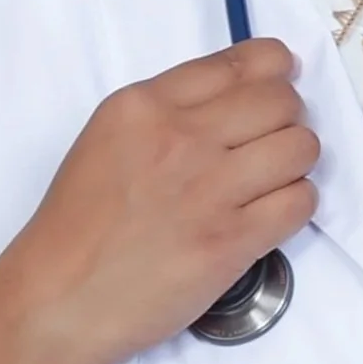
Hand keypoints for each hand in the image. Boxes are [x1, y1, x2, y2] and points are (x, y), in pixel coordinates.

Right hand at [7, 37, 319, 363]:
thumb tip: (246, 89)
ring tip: (271, 181)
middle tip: (271, 142)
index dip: (275, 69)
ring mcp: (208, 190)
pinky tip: (271, 214)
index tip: (283, 81)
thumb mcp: (109, 139)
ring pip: (301, 147)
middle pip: (281, 100)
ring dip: (295, 162)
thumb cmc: (80, 225)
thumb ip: (170, 111)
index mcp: (144, 105)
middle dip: (288, 118)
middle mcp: (180, 138)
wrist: (60, 300)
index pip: (241, 62)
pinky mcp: (231, 241)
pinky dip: (296, 204)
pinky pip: (301, 201)